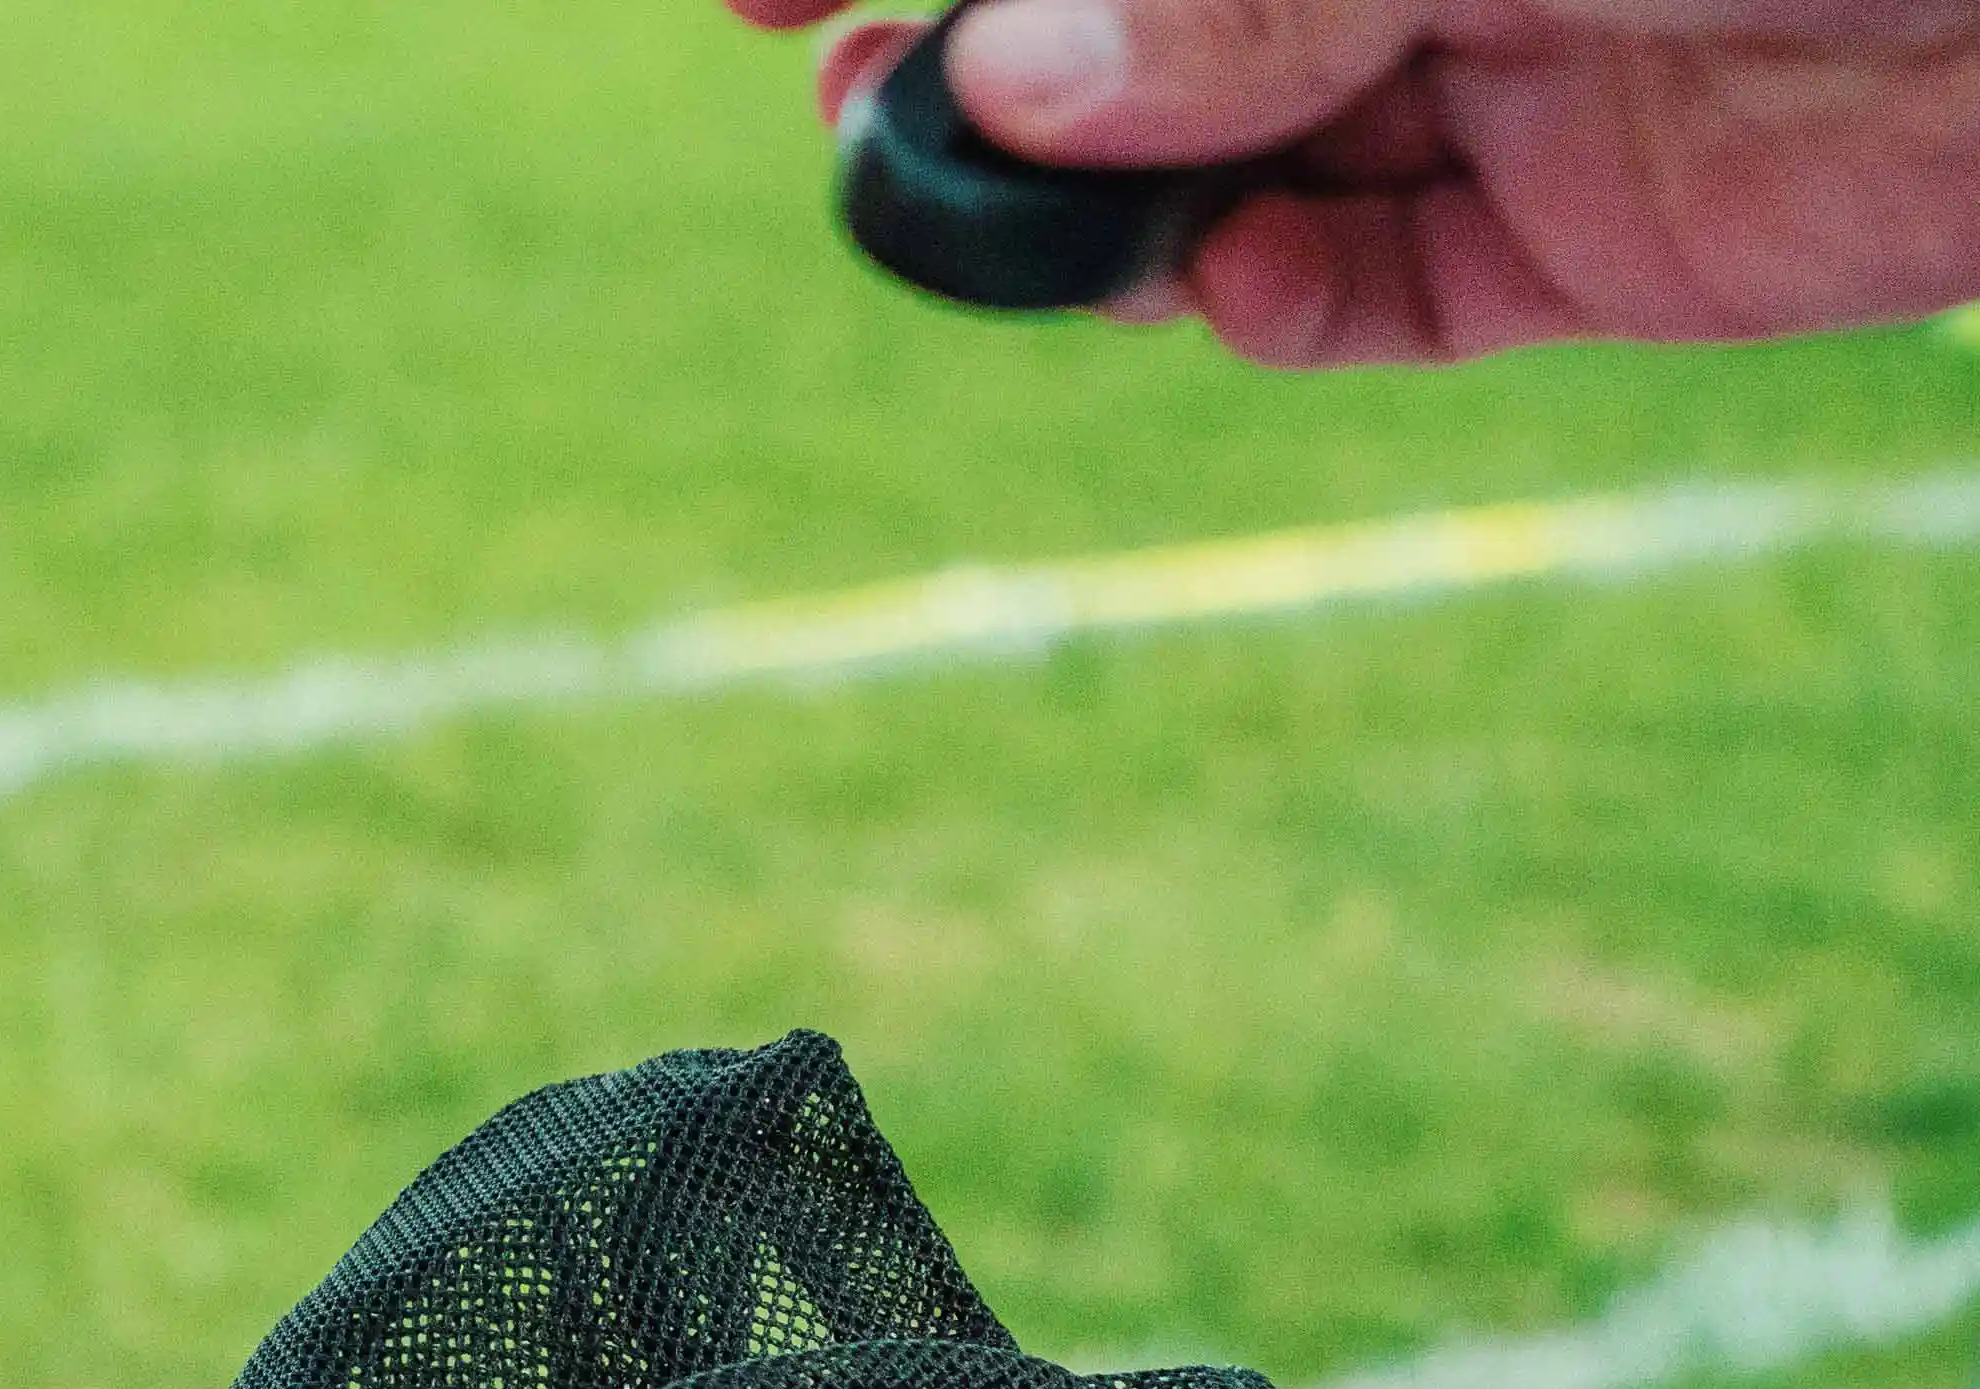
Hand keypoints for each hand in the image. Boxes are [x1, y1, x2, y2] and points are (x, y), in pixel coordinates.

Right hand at [727, 0, 1979, 360]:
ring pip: (1228, 160)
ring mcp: (1507, 71)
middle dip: (986, 70)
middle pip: (1147, 27)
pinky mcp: (1591, 230)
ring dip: (1096, 208)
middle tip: (854, 103)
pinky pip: (1380, 289)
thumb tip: (1014, 84)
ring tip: (1005, 218)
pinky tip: (1214, 290)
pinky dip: (1272, 303)